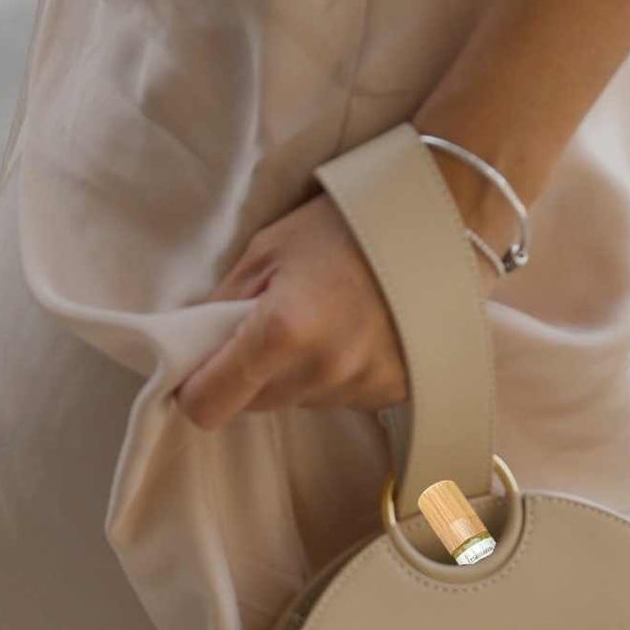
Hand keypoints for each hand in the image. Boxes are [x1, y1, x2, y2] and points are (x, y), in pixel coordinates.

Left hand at [172, 192, 408, 430]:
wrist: (436, 225)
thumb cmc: (345, 225)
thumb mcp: (268, 248)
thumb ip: (223, 304)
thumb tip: (193, 345)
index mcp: (282, 332)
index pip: (209, 405)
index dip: (193, 389)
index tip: (195, 368)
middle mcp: (321, 372)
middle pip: (252, 405)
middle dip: (245, 374)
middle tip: (263, 325)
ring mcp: (358, 388)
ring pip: (294, 401)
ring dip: (291, 374)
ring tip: (318, 321)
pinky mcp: (387, 394)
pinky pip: (336, 398)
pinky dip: (331, 374)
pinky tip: (349, 333)